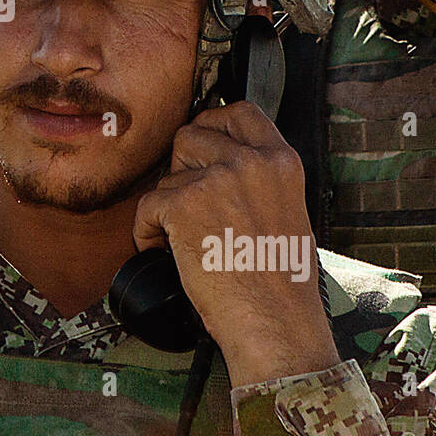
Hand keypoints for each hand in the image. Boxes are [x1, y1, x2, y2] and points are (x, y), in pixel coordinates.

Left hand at [133, 101, 339, 386]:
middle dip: (182, 169)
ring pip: (167, 174)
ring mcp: (216, 180)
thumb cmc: (282, 284)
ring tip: (182, 237)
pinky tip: (165, 253)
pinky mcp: (184, 204)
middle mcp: (250, 161)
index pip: (240, 112)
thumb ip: (258, 180)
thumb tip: (218, 165)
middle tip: (189, 206)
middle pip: (192, 136)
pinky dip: (147, 233)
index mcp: (281, 162)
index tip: (202, 142)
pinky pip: (147, 206)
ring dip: (166, 204)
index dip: (213, 123)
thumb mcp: (288, 212)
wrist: (276, 323)